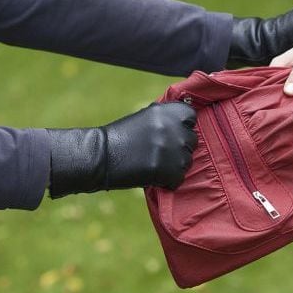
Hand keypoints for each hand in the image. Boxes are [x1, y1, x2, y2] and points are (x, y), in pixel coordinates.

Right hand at [47, 102, 197, 197]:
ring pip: (187, 161)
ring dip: (175, 165)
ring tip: (155, 164)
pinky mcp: (168, 170)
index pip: (191, 117)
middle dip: (180, 148)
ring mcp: (172, 149)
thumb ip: (166, 118)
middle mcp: (173, 128)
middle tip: (161, 153)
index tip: (173, 133)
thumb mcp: (146, 117)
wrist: (100, 156)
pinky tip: (153, 176)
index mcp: (167, 111)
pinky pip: (179, 179)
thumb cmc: (121, 137)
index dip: (184, 126)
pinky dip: (168, 181)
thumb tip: (186, 121)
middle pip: (192, 141)